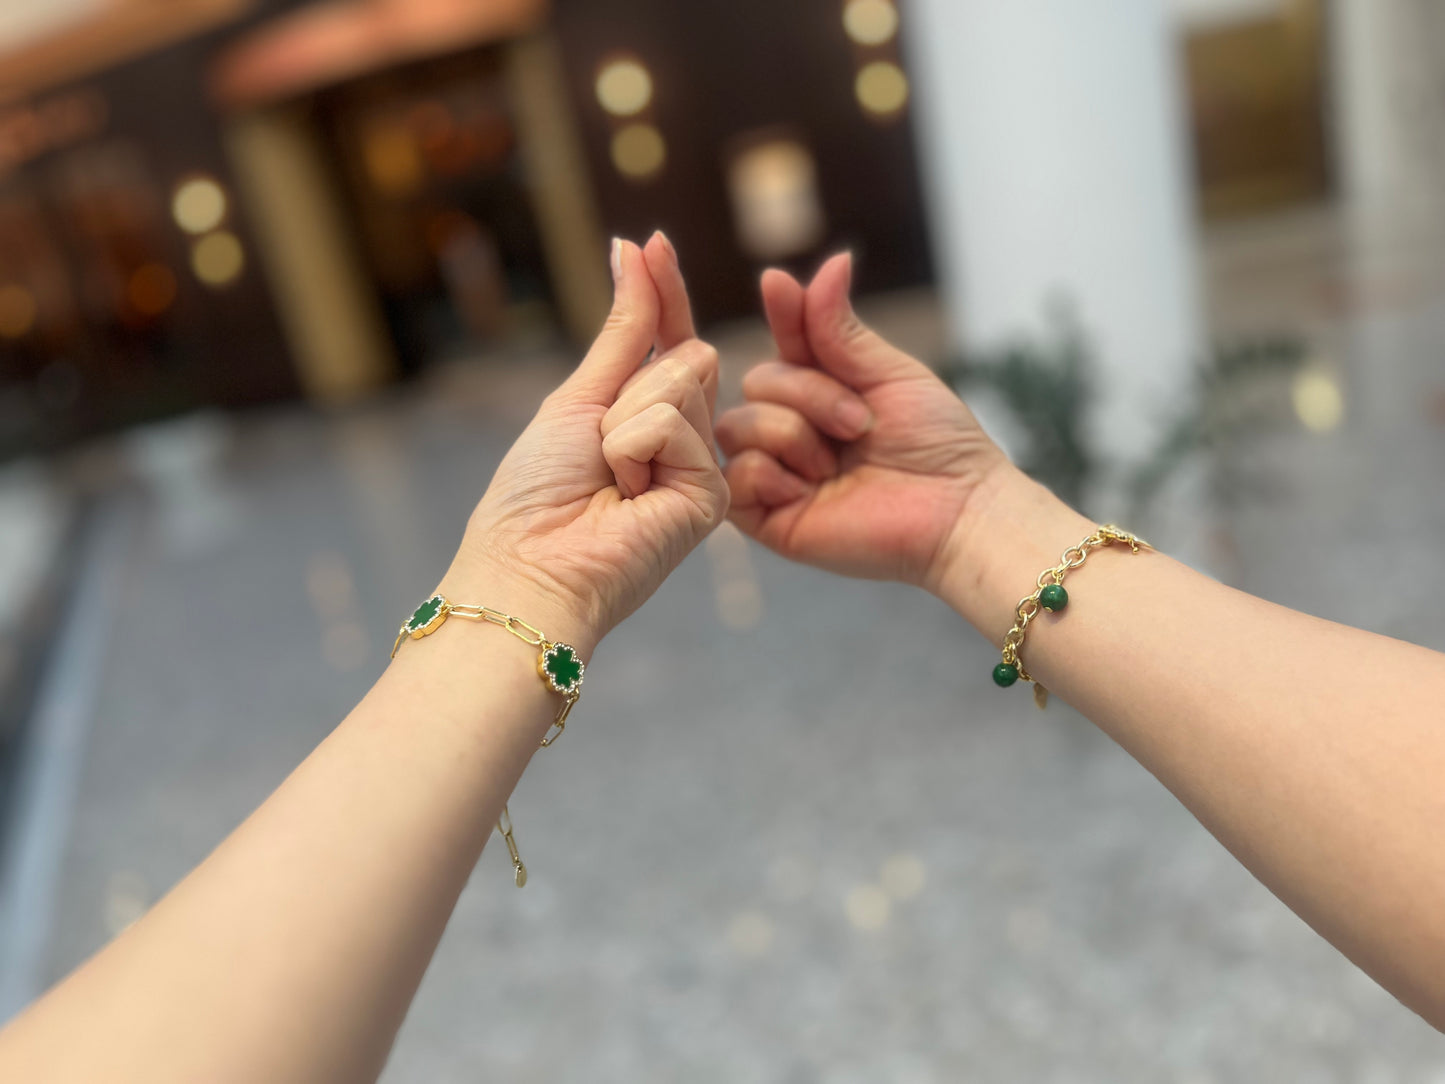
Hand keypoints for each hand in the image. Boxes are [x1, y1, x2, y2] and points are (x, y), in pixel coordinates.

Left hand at [443, 233, 726, 654]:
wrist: (531, 566)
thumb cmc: (537, 494)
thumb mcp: (577, 396)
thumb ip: (623, 331)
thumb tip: (633, 248)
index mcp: (647, 418)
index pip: (668, 340)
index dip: (662, 291)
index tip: (651, 240)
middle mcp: (682, 441)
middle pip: (686, 354)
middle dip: (632, 382)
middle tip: (599, 444)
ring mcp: (701, 467)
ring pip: (683, 380)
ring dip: (624, 422)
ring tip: (610, 478)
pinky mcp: (714, 495)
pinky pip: (676, 424)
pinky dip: (635, 448)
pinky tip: (628, 495)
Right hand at [716, 252, 1005, 591]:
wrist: (957, 510)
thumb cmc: (937, 443)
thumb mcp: (888, 371)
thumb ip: (841, 326)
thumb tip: (831, 260)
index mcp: (821, 392)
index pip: (784, 342)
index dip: (781, 312)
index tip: (778, 284)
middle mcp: (792, 429)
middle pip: (756, 381)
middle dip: (809, 395)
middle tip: (861, 426)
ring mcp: (777, 474)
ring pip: (737, 426)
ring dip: (793, 436)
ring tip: (838, 465)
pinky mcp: (767, 518)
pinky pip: (735, 476)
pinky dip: (771, 474)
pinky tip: (811, 489)